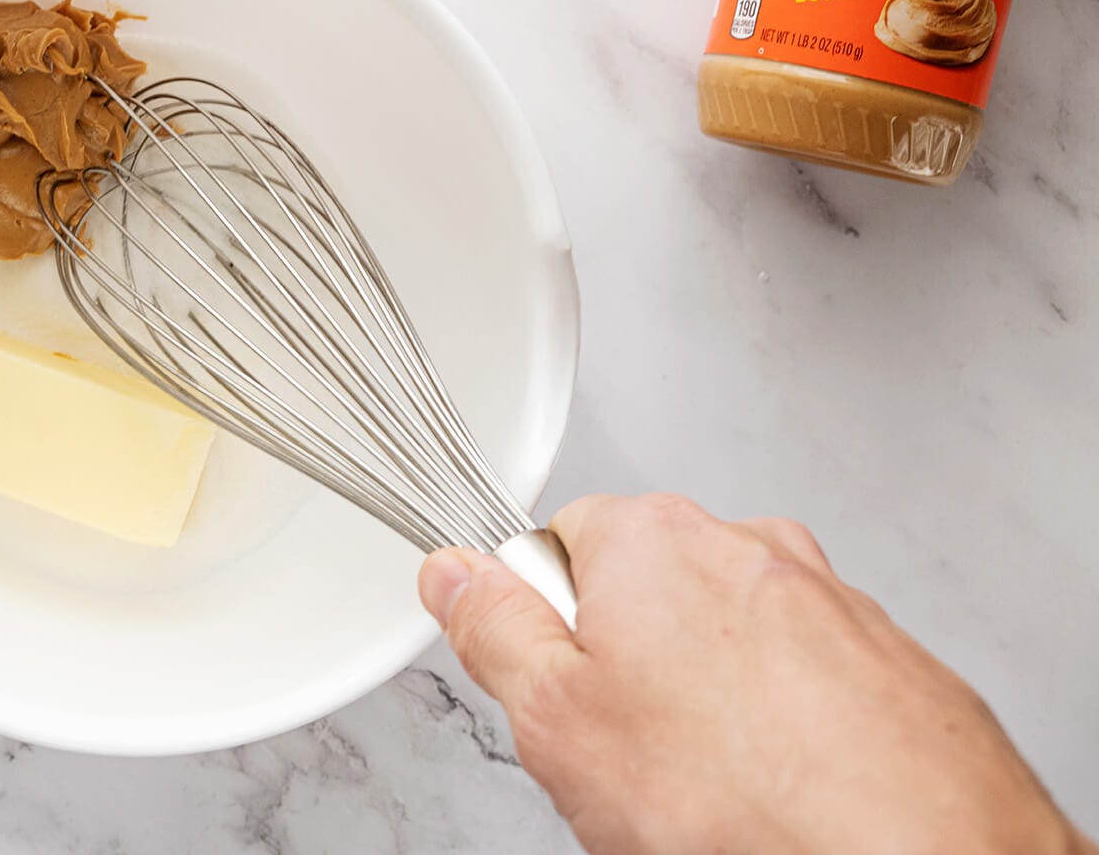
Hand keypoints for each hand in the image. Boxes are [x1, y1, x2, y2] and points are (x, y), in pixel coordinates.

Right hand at [418, 493, 1091, 854]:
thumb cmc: (748, 803)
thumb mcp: (556, 721)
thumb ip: (492, 630)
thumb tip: (452, 574)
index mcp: (651, 536)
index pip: (550, 546)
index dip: (540, 630)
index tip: (551, 689)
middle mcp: (747, 545)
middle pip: (642, 594)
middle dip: (626, 668)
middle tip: (628, 755)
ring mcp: (828, 601)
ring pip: (725, 643)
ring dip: (707, 703)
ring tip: (711, 788)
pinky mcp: (887, 662)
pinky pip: (801, 684)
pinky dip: (784, 729)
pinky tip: (778, 794)